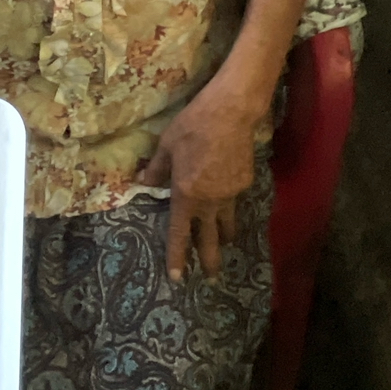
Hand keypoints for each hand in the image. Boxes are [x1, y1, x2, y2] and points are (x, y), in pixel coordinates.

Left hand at [139, 79, 260, 280]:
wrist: (232, 112)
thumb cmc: (193, 126)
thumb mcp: (166, 145)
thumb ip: (156, 168)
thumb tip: (145, 182)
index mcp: (186, 196)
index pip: (179, 234)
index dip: (177, 257)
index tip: (177, 277)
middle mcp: (210, 201)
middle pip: (211, 239)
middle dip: (210, 260)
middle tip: (212, 277)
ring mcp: (231, 193)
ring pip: (227, 222)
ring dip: (224, 235)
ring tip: (224, 243)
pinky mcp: (245, 182)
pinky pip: (234, 198)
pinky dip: (229, 200)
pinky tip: (226, 188)